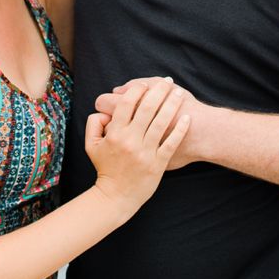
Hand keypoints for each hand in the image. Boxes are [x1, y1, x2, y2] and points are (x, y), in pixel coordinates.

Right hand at [83, 76, 190, 208]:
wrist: (117, 195)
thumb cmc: (105, 168)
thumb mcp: (90, 145)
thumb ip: (93, 124)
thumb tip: (103, 111)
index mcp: (114, 134)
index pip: (126, 104)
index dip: (136, 90)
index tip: (144, 84)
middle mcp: (131, 141)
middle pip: (147, 109)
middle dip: (158, 92)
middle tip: (167, 82)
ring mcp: (145, 152)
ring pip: (161, 122)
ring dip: (172, 105)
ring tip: (178, 93)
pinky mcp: (158, 163)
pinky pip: (171, 142)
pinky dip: (180, 129)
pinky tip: (187, 117)